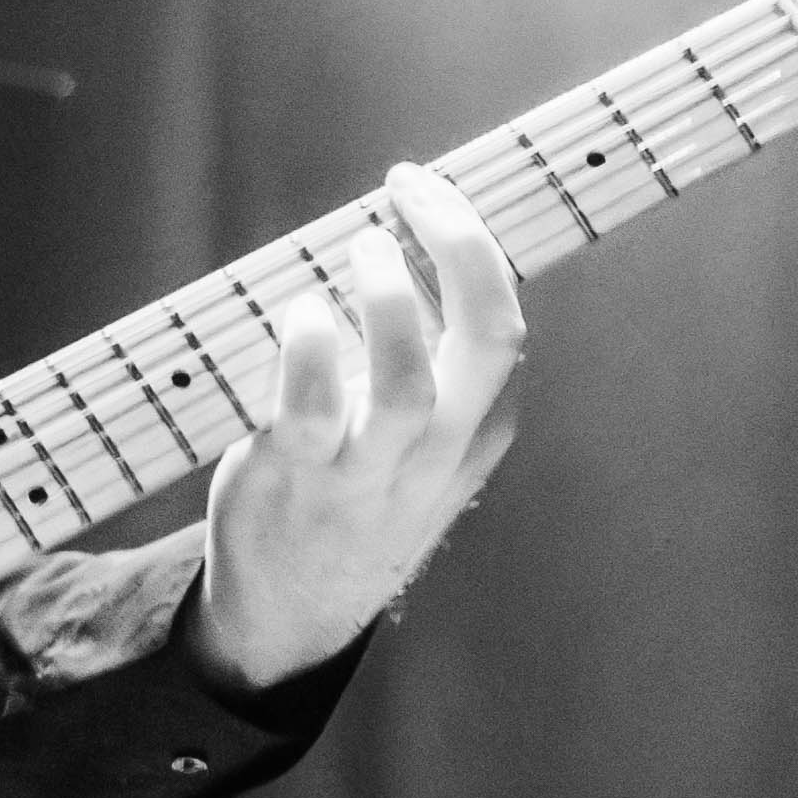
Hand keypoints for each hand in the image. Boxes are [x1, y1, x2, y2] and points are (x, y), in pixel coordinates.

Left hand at [180, 162, 528, 695]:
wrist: (293, 609)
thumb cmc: (350, 492)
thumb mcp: (418, 440)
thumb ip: (422, 356)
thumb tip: (394, 237)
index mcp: (476, 426)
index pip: (503, 321)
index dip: (471, 242)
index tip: (423, 190)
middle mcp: (437, 447)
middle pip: (491, 337)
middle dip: (463, 246)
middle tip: (412, 188)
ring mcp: (370, 468)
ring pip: (410, 383)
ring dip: (387, 300)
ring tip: (362, 244)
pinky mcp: (297, 477)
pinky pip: (309, 410)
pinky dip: (307, 350)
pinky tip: (299, 312)